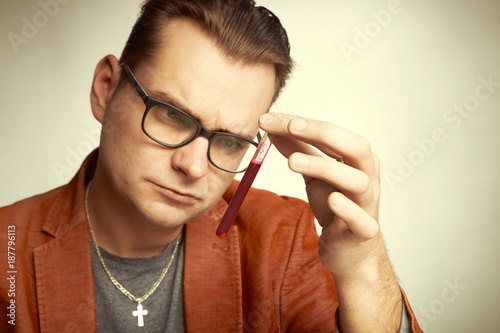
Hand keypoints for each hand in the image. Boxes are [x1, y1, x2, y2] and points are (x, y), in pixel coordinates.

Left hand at [259, 113, 383, 278]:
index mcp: (357, 159)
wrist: (349, 248)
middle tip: (291, 127)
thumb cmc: (334, 204)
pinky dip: (348, 209)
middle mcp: (367, 176)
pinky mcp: (363, 230)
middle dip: (324, 134)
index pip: (333, 134)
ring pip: (357, 181)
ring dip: (326, 168)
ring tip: (293, 162)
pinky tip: (332, 200)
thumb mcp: (313, 175)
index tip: (273, 120)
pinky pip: (361, 219)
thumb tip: (272, 128)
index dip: (305, 124)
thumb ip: (297, 151)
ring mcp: (368, 203)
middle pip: (356, 148)